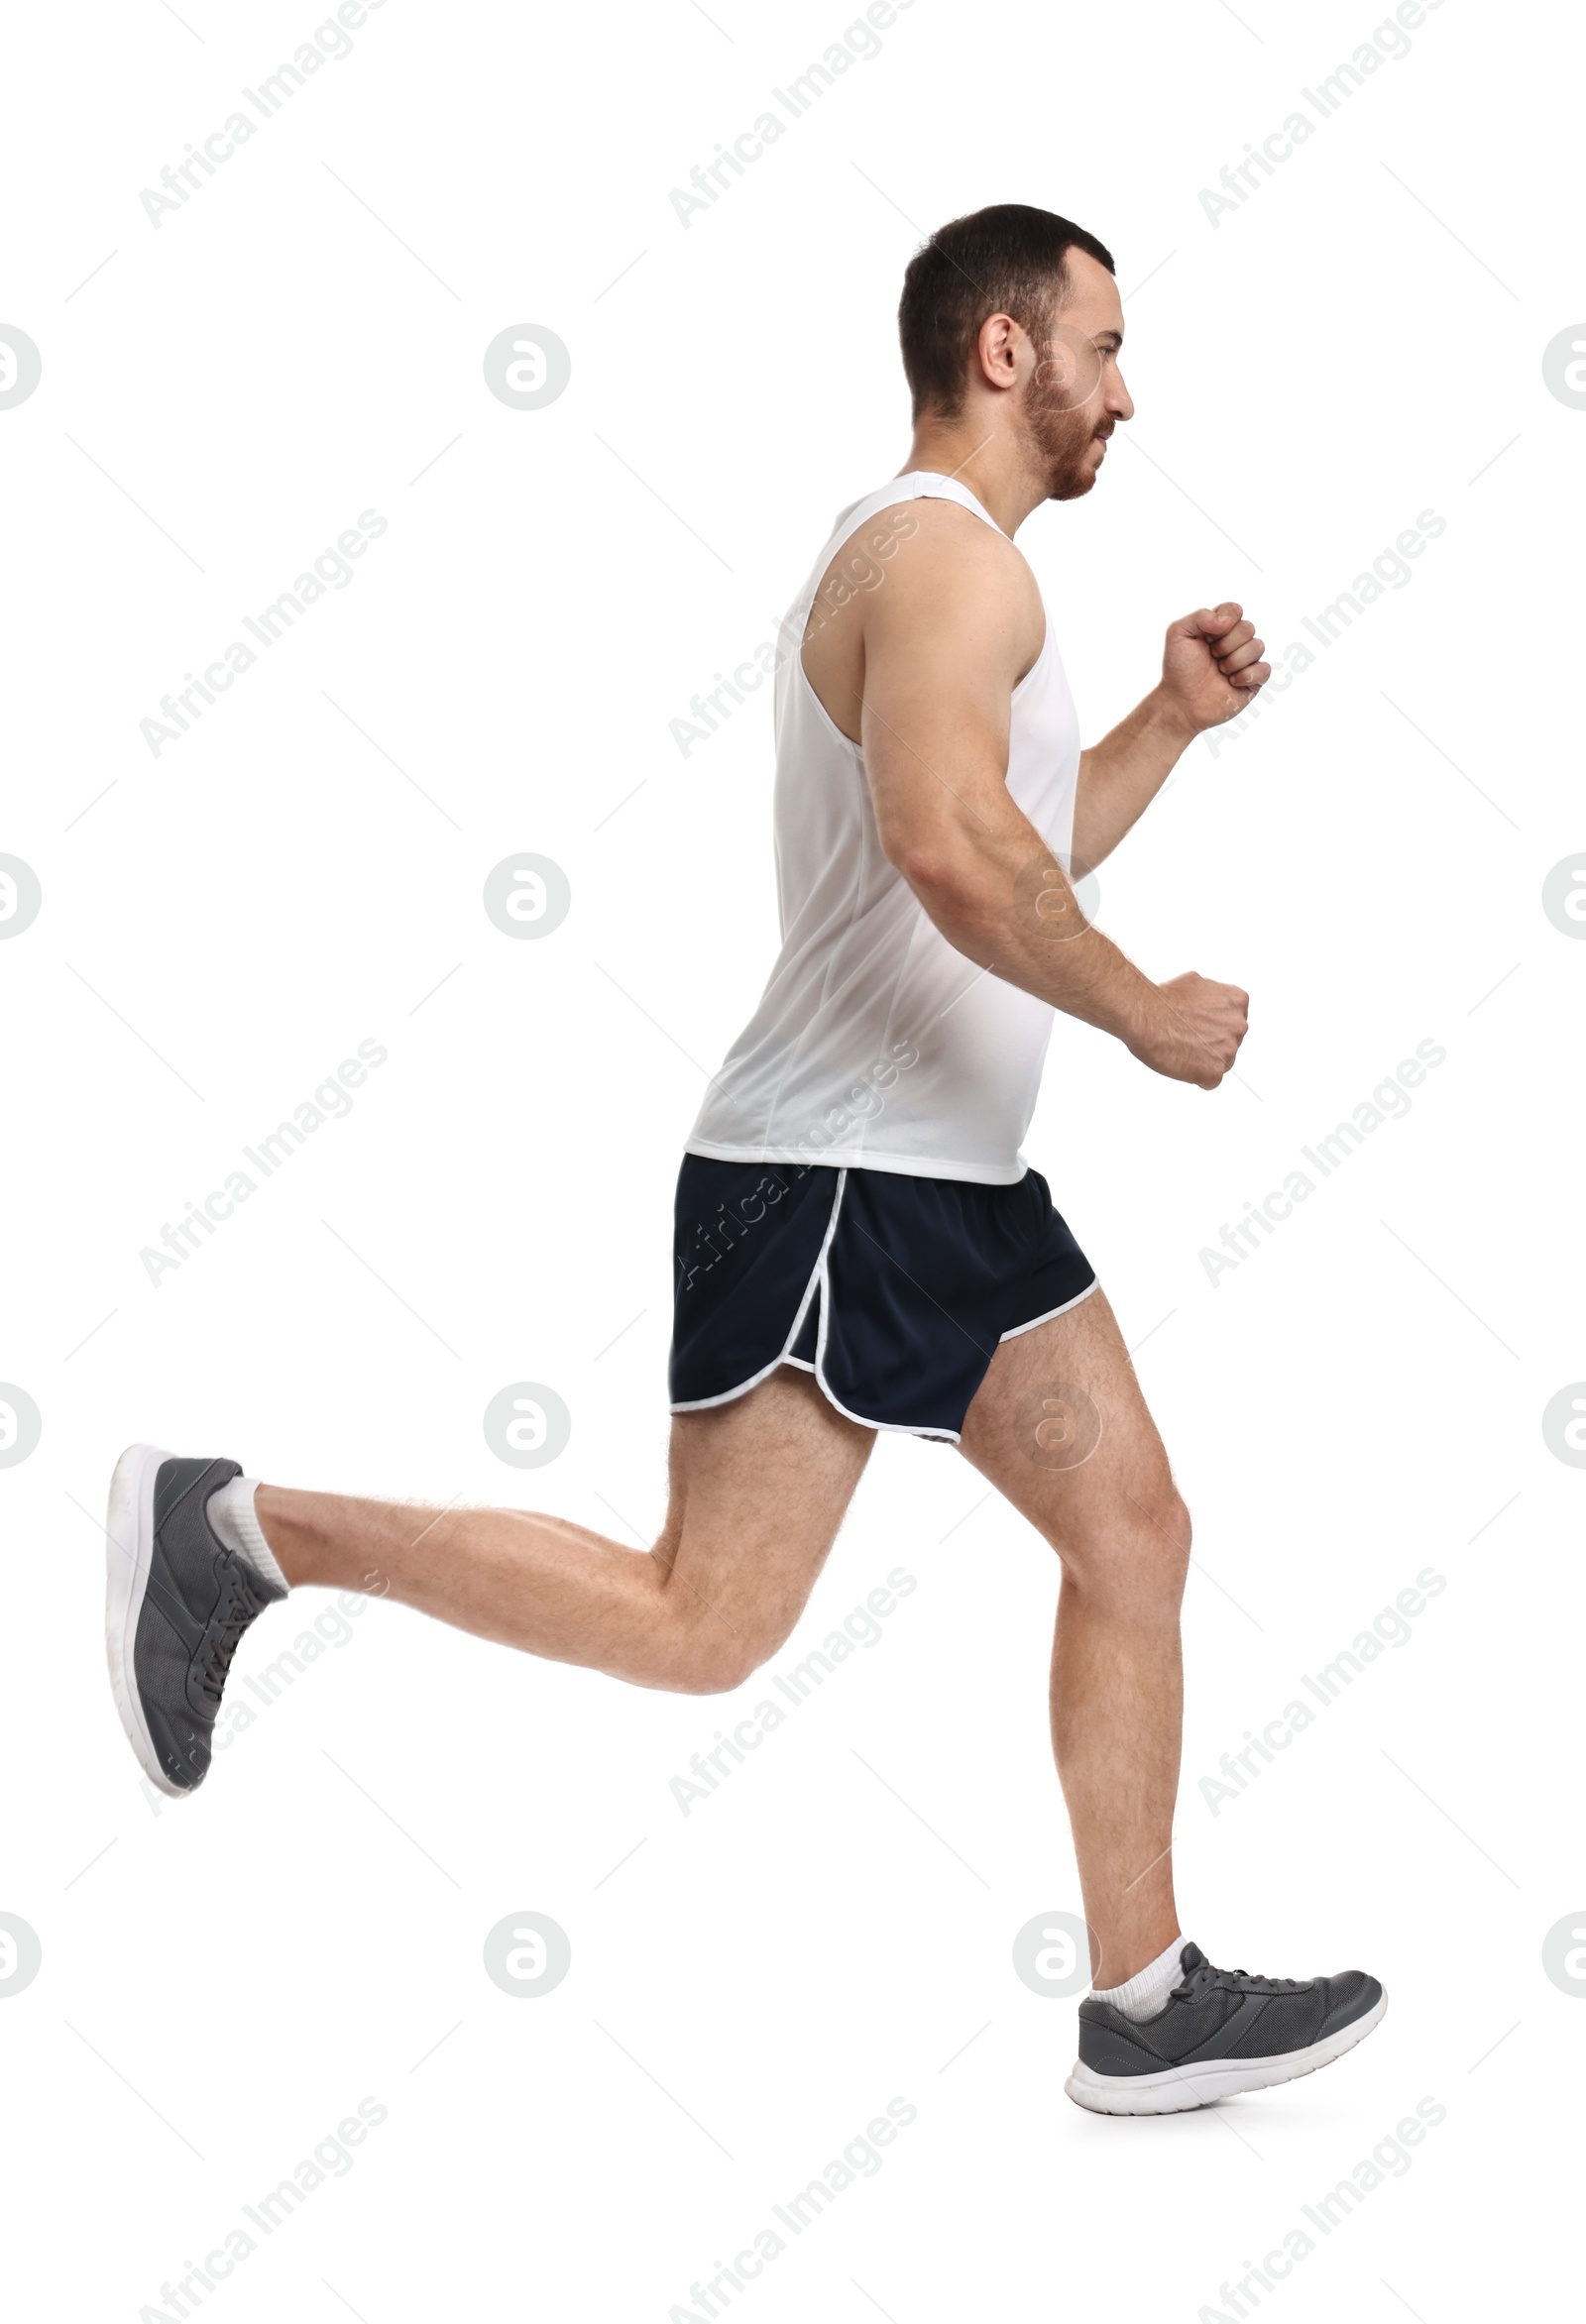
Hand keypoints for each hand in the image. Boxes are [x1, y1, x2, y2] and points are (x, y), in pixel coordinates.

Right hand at [1129, 971, 1248, 1088]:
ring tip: (1181, 1049)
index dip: (1214, 1025)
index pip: (1234, 1021)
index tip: (1199, 1027)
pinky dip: (1197, 1077)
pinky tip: (1181, 1063)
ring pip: (1221, 1062)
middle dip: (1211, 1043)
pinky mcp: (1214, 1072)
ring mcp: (1229, 1050)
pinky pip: (1210, 1082)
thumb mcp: (1195, 983)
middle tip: (1187, 1038)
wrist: (1145, 1016)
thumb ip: (1212, 997)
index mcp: (1238, 1001)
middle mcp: (1239, 1026)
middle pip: (1230, 1043)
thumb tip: (1210, 1003)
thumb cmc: (1163, 1000)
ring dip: (1204, 1060)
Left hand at [1157, 604, 1270, 735]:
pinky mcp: (1254, 681)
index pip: (1235, 610)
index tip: (1207, 637)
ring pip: (1258, 646)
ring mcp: (1246, 661)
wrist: (1181, 702)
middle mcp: (1236, 642)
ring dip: (1234, 661)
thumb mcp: (1178, 634)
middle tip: (1212, 656)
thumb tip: (1227, 620)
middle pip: (1248, 628)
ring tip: (1220, 671)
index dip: (1224, 621)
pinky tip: (1231, 682)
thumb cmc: (1179, 669)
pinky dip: (1247, 675)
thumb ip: (1200, 616)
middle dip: (1226, 644)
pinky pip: (1265, 669)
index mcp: (1220, 627)